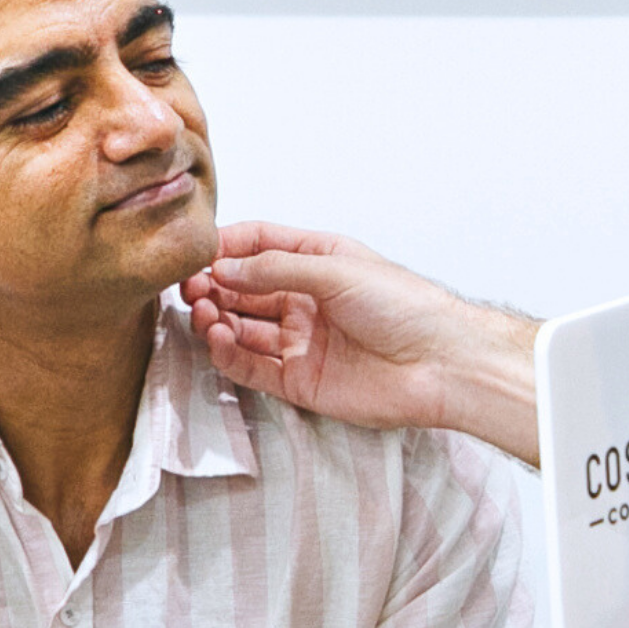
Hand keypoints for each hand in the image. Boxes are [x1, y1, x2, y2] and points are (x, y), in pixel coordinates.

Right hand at [180, 221, 539, 459]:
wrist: (441, 364)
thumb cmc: (405, 307)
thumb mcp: (336, 270)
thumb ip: (276, 269)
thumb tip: (223, 267)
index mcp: (317, 262)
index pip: (259, 246)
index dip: (225, 248)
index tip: (196, 254)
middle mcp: (304, 299)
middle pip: (243, 289)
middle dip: (212, 286)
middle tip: (187, 289)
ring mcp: (300, 341)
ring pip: (241, 328)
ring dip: (216, 320)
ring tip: (202, 314)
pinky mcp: (298, 381)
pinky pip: (251, 367)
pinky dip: (228, 354)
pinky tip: (217, 340)